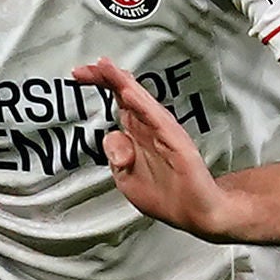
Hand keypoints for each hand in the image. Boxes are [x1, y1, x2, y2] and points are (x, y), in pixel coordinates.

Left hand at [78, 56, 241, 239]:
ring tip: (105, 67)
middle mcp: (150, 128)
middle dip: (105, 77)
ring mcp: (164, 133)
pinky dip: (142, 104)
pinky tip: (129, 92)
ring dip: (122, 83)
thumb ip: (116, 157)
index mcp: (138, 133)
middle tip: (86, 66)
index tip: (79, 74)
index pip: (117, 101)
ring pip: (140, 101)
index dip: (100, 85)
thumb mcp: (127, 180)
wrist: (200, 213)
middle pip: (126, 93)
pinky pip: (157, 120)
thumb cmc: (167, 195)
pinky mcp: (176, 143)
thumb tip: (111, 135)